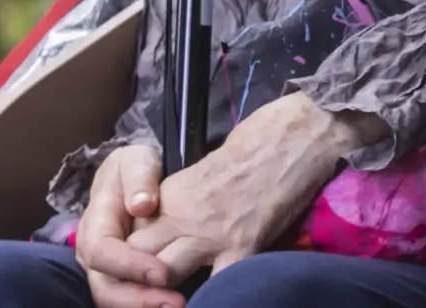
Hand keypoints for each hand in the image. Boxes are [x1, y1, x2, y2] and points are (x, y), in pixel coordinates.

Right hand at [76, 145, 179, 307]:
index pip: (101, 252)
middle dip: (137, 299)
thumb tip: (142, 205)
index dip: (128, 265)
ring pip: (116, 298)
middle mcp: (94, 252)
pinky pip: (130, 297)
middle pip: (104, 287)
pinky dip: (149, 303)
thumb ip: (139, 178)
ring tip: (179, 305)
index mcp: (95, 222)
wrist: (135, 175)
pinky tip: (175, 302)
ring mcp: (106, 268)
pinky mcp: (122, 276)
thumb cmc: (135, 168)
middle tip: (174, 303)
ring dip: (145, 305)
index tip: (161, 272)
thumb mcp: (137, 160)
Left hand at [125, 95, 377, 279]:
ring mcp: (212, 235)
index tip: (144, 263)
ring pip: (164, 275)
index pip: (129, 237)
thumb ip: (184, 200)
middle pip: (138, 259)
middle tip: (151, 285)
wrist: (296, 134)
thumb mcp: (204, 168)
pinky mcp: (244, 247)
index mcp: (170, 195)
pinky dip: (214, 294)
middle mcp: (182, 217)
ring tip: (174, 295)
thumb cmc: (256, 139)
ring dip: (166, 288)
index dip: (133, 254)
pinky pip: (218, 285)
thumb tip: (174, 221)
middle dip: (140, 276)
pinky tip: (219, 296)